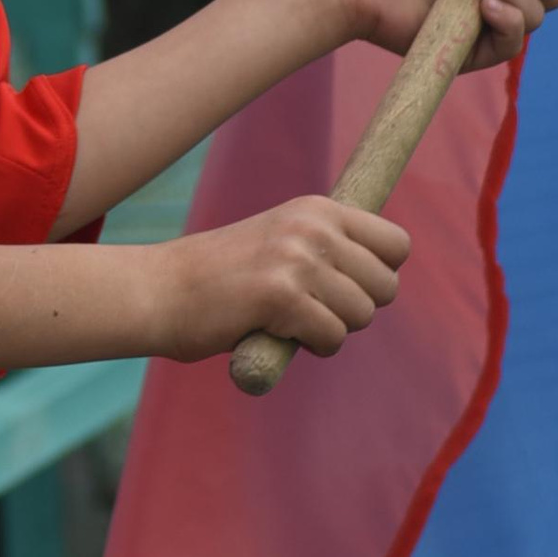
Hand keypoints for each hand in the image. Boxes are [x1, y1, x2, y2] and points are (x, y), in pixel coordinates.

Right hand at [158, 197, 410, 364]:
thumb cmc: (222, 277)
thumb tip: (386, 278)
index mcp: (317, 208)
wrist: (160, 290)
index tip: (346, 288)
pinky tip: (279, 334)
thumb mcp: (282, 241)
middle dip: (357, 309)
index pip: (397, 244)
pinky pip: (332, 338)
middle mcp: (312, 227)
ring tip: (292, 322)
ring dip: (332, 330)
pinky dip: (312, 347)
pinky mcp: (280, 296)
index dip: (380, 275)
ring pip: (361, 315)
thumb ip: (328, 248)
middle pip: (386, 286)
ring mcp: (297, 259)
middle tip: (314, 310)